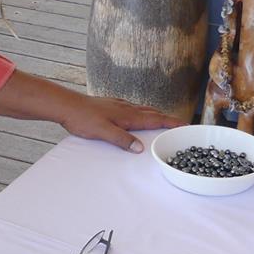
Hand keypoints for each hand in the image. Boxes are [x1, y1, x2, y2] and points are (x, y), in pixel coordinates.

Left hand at [60, 94, 184, 151]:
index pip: (156, 118)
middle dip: (167, 119)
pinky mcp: (111, 105)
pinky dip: (141, 113)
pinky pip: (132, 109)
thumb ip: (122, 140)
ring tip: (163, 121)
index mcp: (128, 115)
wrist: (66, 105)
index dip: (171, 122)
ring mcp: (119, 105)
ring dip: (155, 115)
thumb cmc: (83, 118)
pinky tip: (137, 116)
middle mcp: (126, 108)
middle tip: (179, 126)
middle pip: (153, 113)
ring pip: (143, 110)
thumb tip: (140, 149)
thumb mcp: (104, 132)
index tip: (186, 125)